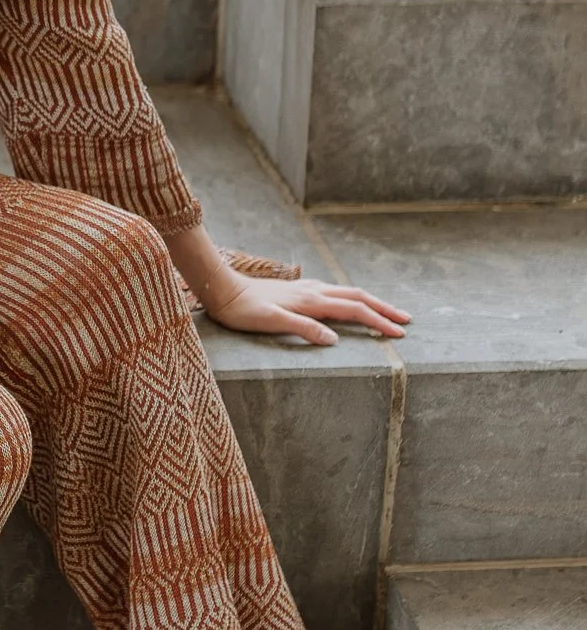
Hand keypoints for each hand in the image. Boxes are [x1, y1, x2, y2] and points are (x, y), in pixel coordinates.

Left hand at [201, 272, 409, 346]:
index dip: (378, 322)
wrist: (223, 290)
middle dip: (384, 309)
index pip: (355, 311)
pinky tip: (350, 304)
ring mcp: (307, 289)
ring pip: (348, 293)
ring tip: (387, 312)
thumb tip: (334, 339)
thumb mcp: (271, 322)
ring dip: (371, 302)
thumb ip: (302, 329)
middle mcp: (314, 292)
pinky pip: (335, 293)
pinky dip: (352, 299)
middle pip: (358, 297)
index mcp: (312, 302)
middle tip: (406, 321)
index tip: (398, 334)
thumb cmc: (243, 310)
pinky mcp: (299, 291)